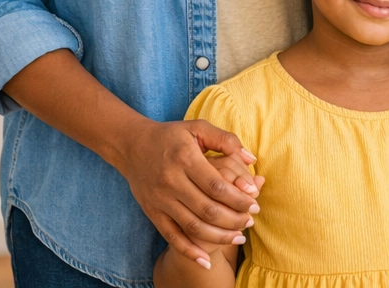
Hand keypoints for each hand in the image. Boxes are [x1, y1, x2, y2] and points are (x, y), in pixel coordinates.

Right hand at [115, 117, 260, 265]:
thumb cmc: (172, 136)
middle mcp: (172, 181)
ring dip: (219, 236)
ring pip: (193, 226)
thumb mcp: (198, 128)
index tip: (255, 200)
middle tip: (251, 220)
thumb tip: (251, 159)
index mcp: (186, 158)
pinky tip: (206, 260)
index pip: (216, 184)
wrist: (133, 147)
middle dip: (233, 218)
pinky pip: (172, 237)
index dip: (238, 196)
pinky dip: (189, 251)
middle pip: (207, 208)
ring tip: (239, 238)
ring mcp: (161, 200)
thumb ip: (226, 140)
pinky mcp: (153, 213)